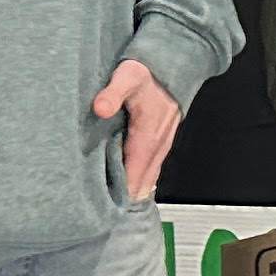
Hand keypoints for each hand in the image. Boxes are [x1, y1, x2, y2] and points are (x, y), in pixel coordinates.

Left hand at [91, 59, 183, 202]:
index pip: (133, 178)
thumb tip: (99, 108)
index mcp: (147, 138)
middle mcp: (157, 146)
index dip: (119, 196)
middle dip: (123, 198)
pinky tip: (128, 182)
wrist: (175, 62)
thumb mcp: (128, 77)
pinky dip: (139, 177)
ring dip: (132, 189)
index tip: (102, 209)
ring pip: (147, 177)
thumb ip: (112, 93)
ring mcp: (161, 144)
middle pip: (140, 183)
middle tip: (100, 213)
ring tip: (111, 204)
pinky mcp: (160, 140)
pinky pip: (150, 166)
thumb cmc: (150, 71)